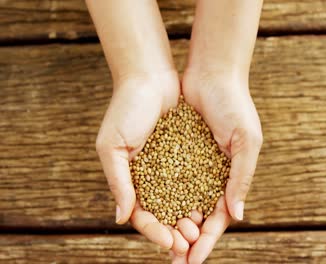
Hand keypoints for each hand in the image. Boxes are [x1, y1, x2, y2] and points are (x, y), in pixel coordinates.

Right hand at [96, 72, 196, 254]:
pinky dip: (201, 196)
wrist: (150, 76)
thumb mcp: (112, 146)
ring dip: (190, 219)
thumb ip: (118, 182)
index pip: (143, 216)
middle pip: (165, 214)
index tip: (170, 242)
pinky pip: (196, 180)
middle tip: (189, 245)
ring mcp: (171, 167)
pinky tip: (210, 207)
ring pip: (182, 202)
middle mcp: (151, 177)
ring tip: (201, 229)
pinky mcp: (188, 154)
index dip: (155, 232)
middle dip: (176, 232)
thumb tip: (122, 218)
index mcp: (130, 179)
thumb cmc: (126, 109)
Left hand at [171, 70, 262, 262]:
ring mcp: (193, 166)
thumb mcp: (246, 142)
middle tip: (173, 258)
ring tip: (161, 243)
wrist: (211, 74)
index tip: (193, 259)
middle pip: (198, 216)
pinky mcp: (175, 153)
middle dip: (187, 239)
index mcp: (232, 177)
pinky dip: (161, 199)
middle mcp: (212, 176)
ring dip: (172, 224)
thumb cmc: (234, 106)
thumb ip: (241, 178)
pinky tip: (150, 213)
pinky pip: (166, 180)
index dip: (207, 240)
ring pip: (181, 203)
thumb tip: (236, 215)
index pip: (219, 218)